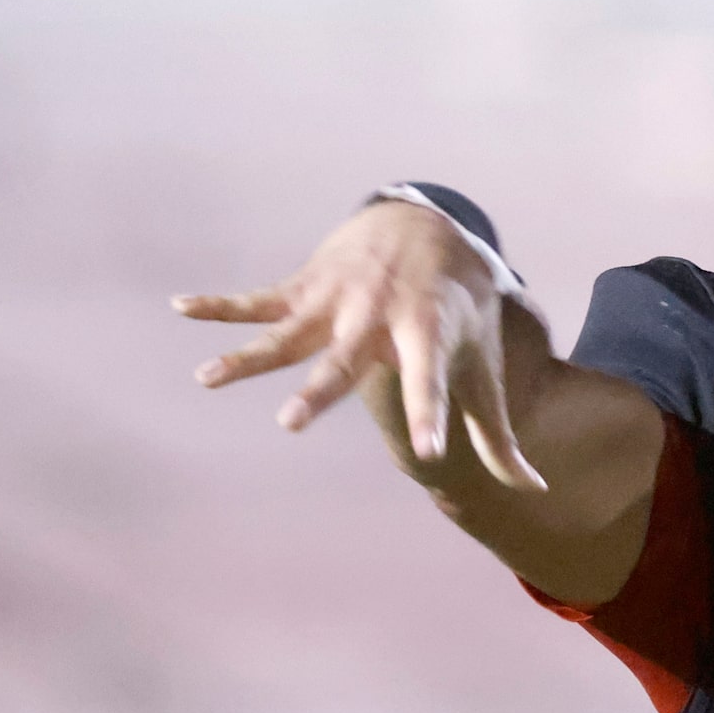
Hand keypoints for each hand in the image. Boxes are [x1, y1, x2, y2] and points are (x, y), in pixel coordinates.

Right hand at [175, 200, 546, 490]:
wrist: (428, 226)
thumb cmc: (460, 312)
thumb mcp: (482, 364)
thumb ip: (496, 431)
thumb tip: (533, 486)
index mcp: (427, 335)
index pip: (431, 383)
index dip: (430, 415)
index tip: (429, 452)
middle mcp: (377, 316)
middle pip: (344, 360)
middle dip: (318, 391)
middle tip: (290, 425)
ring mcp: (336, 299)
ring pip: (286, 334)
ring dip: (245, 357)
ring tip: (204, 380)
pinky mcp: (307, 286)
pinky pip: (258, 300)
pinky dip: (219, 304)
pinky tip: (180, 306)